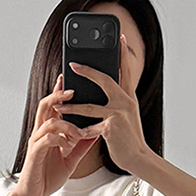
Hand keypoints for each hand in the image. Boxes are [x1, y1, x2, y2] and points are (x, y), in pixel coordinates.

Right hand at [13, 73, 97, 195]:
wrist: (34, 194)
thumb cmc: (49, 174)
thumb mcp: (71, 157)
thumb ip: (82, 143)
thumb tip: (97, 131)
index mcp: (48, 131)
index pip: (53, 106)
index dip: (59, 91)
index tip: (67, 78)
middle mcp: (40, 133)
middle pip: (46, 105)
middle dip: (58, 96)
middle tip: (72, 90)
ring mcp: (36, 142)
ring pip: (48, 121)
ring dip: (66, 124)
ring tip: (78, 133)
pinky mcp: (35, 153)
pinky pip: (46, 139)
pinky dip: (59, 140)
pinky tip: (67, 146)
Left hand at [60, 33, 150, 173]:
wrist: (137, 157)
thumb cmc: (129, 137)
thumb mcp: (127, 114)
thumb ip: (118, 100)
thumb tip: (108, 87)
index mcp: (128, 97)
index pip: (126, 71)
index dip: (124, 54)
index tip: (122, 38)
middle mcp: (125, 101)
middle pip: (105, 80)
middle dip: (88, 72)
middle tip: (73, 65)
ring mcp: (118, 114)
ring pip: (89, 106)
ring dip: (71, 106)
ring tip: (58, 104)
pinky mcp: (111, 127)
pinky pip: (90, 127)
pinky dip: (80, 131)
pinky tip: (72, 134)